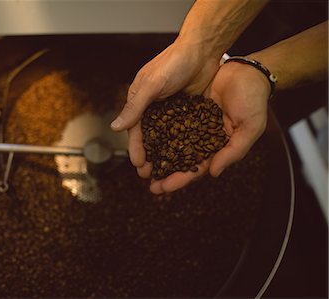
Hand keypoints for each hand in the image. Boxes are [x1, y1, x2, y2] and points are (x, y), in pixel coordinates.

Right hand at [110, 41, 219, 177]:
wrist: (202, 49)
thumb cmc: (173, 63)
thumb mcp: (152, 85)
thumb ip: (135, 107)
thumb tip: (115, 128)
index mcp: (140, 100)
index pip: (135, 129)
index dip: (136, 148)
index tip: (138, 165)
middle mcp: (153, 107)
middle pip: (149, 137)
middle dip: (148, 156)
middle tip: (149, 175)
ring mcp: (170, 110)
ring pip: (165, 137)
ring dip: (164, 154)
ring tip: (165, 171)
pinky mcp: (187, 110)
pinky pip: (182, 131)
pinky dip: (181, 144)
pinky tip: (183, 158)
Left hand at [150, 60, 269, 193]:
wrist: (247, 71)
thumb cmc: (254, 101)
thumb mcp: (250, 128)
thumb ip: (233, 151)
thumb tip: (213, 173)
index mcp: (217, 147)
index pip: (196, 168)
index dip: (180, 180)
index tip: (162, 189)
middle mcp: (202, 138)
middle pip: (180, 160)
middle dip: (165, 173)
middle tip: (149, 185)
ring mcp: (193, 124)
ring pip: (172, 143)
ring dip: (158, 155)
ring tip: (142, 167)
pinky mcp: (186, 109)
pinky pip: (169, 122)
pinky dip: (158, 132)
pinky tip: (144, 139)